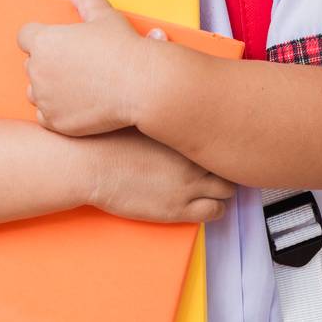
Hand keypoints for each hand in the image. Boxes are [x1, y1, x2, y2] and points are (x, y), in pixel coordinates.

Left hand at [16, 0, 166, 136]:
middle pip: (32, 63)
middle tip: (75, 63)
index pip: (25, 35)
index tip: (58, 42)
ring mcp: (45, 99)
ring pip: (35, 91)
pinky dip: (56, 111)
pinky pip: (45, 115)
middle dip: (48, 62)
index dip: (40, 37)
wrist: (140, 86)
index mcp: (45, 41)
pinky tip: (77, 103)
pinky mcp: (55, 122)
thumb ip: (87, 1)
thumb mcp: (105, 17)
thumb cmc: (123, 48)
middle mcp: (38, 71)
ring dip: (49, 87)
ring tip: (77, 84)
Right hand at [84, 128, 236, 224]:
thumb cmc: (110, 139)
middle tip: (218, 165)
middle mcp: (193, 158)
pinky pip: (216, 212)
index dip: (222, 142)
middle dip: (226, 164)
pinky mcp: (178, 209)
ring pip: (229, 190)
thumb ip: (168, 118)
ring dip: (224, 188)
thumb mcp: (144, 118)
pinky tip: (204, 203)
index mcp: (186, 133)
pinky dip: (216, 208)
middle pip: (230, 163)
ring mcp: (188, 185)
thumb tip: (178, 110)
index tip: (218, 144)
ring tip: (213, 186)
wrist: (91, 165)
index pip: (222, 136)